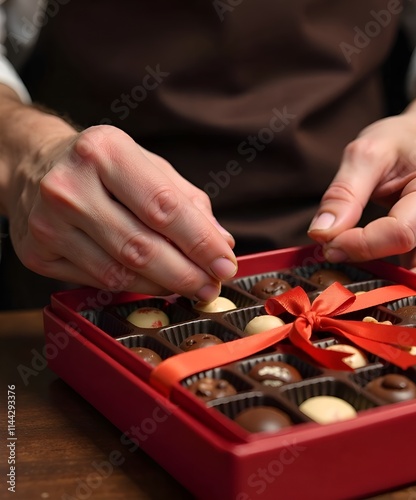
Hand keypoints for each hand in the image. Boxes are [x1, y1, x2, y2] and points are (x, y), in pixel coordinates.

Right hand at [8, 123, 236, 299]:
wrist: (35, 165)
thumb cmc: (104, 166)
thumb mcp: (148, 166)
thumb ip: (188, 202)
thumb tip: (222, 243)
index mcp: (105, 151)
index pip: (163, 206)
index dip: (201, 242)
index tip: (226, 264)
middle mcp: (70, 185)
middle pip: (141, 246)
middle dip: (186, 273)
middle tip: (212, 286)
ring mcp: (48, 223)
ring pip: (120, 272)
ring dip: (164, 285)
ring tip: (191, 286)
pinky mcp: (37, 252)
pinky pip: (99, 281)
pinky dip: (135, 287)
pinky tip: (155, 283)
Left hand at [307, 91, 415, 284]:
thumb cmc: (403, 142)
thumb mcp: (367, 153)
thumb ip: (343, 192)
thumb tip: (321, 233)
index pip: (400, 235)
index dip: (359, 245)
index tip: (328, 244)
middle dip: (384, 285)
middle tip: (344, 272)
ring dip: (390, 288)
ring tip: (354, 275)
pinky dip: (395, 282)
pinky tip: (369, 272)